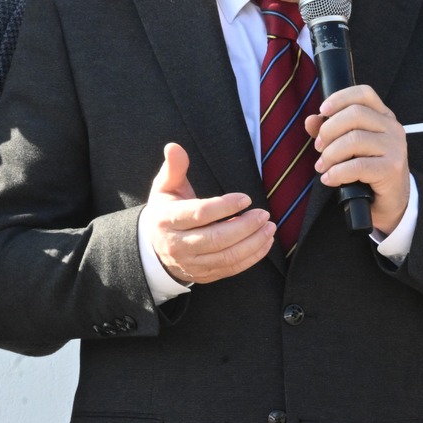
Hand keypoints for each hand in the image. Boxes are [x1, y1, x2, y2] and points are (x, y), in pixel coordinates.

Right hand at [141, 142, 272, 284]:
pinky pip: (231, 269)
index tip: (246, 199)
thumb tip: (173, 146)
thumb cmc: (166, 211)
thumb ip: (174, 168)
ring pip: (227, 257)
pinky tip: (265, 242)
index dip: (226, 206)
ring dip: (253, 243)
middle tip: (264, 214)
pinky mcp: (204, 275)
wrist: (153, 248)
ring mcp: (191, 264)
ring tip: (269, 227)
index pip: (200, 214)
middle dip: (245, 227)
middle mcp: (177, 245)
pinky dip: (252, 257)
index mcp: (167, 220)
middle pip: (216, 239)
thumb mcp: (165, 187)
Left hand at [307, 84, 409, 231]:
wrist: (392, 201)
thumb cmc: (369, 170)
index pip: (364, 94)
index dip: (340, 98)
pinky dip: (337, 173)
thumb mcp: (349, 147)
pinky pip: (357, 166)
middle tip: (319, 148)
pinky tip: (330, 179)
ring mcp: (395, 148)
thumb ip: (330, 131)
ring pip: (354, 140)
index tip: (322, 111)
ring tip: (323, 166)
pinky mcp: (392, 169)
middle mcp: (393, 128)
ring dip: (330, 154)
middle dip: (329, 130)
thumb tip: (310, 120)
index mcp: (384, 117)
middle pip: (355, 114)